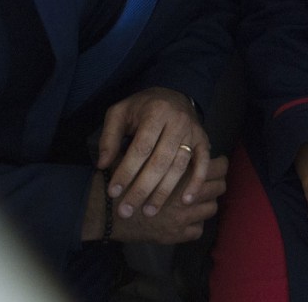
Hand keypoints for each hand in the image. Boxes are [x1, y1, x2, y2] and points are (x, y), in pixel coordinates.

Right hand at [84, 155, 226, 243]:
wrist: (104, 211)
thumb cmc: (122, 179)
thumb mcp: (139, 156)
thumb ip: (162, 152)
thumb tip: (181, 145)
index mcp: (183, 172)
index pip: (219, 167)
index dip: (220, 165)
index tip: (216, 164)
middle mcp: (188, 196)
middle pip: (219, 188)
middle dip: (215, 184)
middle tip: (209, 182)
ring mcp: (183, 217)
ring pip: (211, 209)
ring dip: (205, 204)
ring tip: (196, 200)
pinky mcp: (175, 235)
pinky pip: (198, 230)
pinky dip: (194, 225)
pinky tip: (185, 218)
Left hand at [97, 86, 208, 219]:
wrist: (173, 94)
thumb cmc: (142, 108)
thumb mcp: (119, 113)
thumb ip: (109, 137)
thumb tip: (103, 165)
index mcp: (156, 112)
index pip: (141, 148)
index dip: (126, 171)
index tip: (113, 192)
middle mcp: (178, 122)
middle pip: (160, 161)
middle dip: (142, 189)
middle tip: (126, 211)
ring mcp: (193, 132)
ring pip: (179, 166)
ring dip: (164, 192)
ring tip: (148, 212)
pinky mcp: (204, 140)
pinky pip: (203, 164)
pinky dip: (196, 182)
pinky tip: (185, 200)